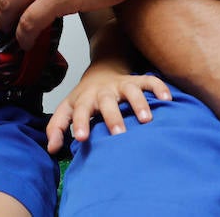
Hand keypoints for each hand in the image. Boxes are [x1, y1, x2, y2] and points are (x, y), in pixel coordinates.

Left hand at [45, 61, 169, 153]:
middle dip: (112, 117)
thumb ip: (57, 127)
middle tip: (118, 134)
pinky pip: (149, 81)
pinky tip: (167, 99)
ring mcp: (121, 85)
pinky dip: (159, 87)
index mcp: (85, 99)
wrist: (100, 71)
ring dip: (138, 103)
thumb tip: (51, 149)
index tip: (81, 138)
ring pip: (131, 90)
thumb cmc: (84, 98)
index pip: (81, 111)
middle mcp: (103, 92)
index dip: (80, 123)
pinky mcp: (136, 81)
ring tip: (146, 120)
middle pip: (107, 101)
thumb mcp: (68, 108)